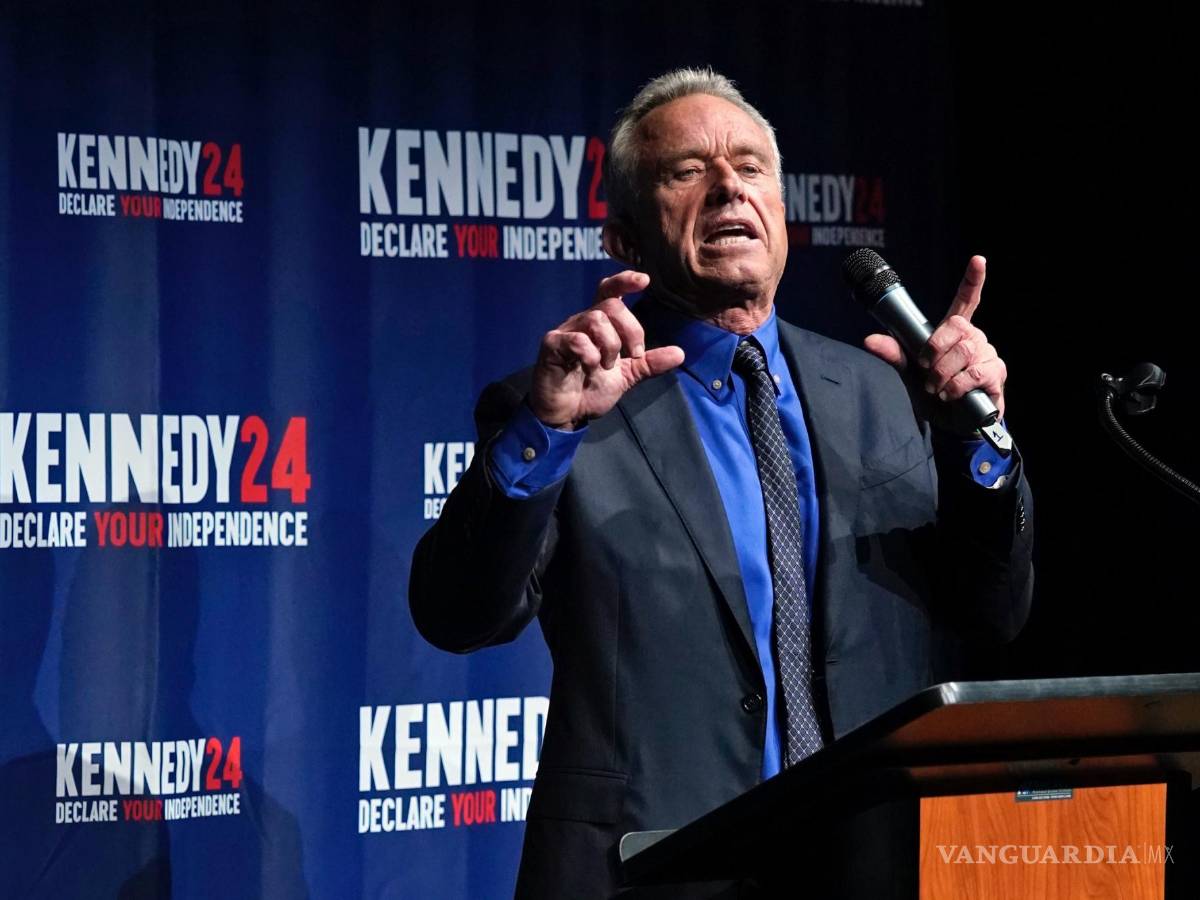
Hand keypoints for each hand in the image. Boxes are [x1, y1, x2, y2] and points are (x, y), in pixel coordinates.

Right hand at [530, 271, 684, 429]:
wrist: (567, 414)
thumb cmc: (591, 390)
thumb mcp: (627, 376)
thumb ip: (649, 363)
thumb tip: (680, 353)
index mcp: (600, 324)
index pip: (610, 290)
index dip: (625, 281)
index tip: (644, 280)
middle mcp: (582, 322)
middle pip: (611, 305)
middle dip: (631, 330)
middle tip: (635, 355)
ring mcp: (565, 332)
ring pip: (595, 319)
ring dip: (610, 345)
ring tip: (608, 366)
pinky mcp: (552, 346)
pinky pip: (576, 340)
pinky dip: (590, 355)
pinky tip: (590, 368)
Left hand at [864, 255, 1006, 422]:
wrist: (951, 425)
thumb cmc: (933, 394)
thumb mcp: (909, 373)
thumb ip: (893, 354)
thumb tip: (869, 340)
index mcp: (953, 333)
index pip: (966, 301)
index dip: (972, 281)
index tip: (978, 260)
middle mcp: (974, 338)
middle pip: (956, 327)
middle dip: (935, 349)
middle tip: (926, 370)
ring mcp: (987, 354)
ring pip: (964, 350)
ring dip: (943, 372)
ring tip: (937, 387)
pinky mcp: (996, 374)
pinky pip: (975, 372)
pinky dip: (956, 385)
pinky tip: (951, 394)